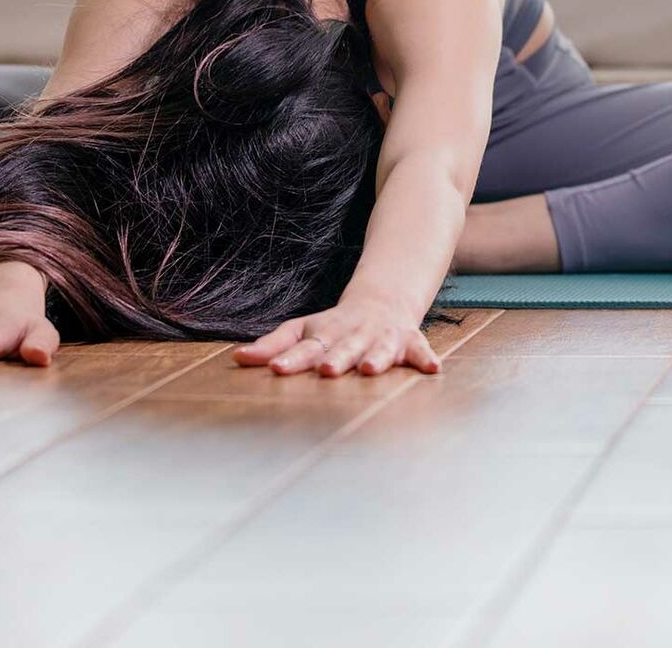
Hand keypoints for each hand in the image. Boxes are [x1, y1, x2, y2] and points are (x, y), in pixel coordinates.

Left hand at [232, 297, 439, 376]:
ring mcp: (382, 338)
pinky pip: (419, 350)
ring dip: (376, 358)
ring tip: (371, 370)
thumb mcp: (303, 330)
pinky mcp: (408, 342)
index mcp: (326, 334)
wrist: (382, 301)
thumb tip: (237, 358)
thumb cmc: (335, 326)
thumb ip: (273, 346)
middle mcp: (354, 336)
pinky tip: (433, 369)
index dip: (292, 358)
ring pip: (380, 349)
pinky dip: (426, 358)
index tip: (276, 369)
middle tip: (327, 370)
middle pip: (343, 348)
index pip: (305, 347)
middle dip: (337, 358)